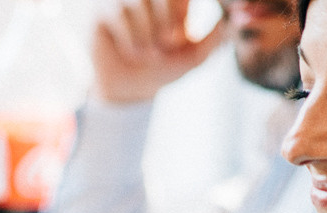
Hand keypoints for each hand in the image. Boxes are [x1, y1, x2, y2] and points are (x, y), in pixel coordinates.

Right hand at [93, 0, 226, 102]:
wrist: (131, 89)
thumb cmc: (163, 68)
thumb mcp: (193, 58)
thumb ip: (213, 40)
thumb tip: (224, 22)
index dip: (180, 12)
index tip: (181, 36)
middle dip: (166, 18)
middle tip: (167, 43)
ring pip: (138, 0)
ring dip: (147, 32)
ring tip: (149, 54)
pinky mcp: (103, 10)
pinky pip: (118, 12)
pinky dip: (130, 36)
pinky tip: (132, 52)